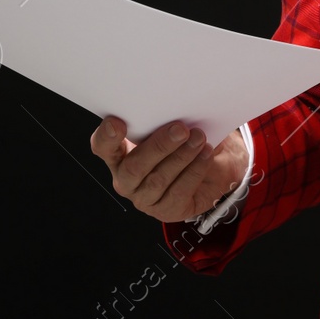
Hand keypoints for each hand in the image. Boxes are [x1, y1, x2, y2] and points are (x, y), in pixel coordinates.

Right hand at [91, 117, 248, 223]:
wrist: (217, 165)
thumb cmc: (187, 141)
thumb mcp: (173, 126)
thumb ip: (163, 120)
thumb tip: (172, 107)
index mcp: (120, 154)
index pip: (103, 147)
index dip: (106, 137)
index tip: (117, 122)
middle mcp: (126, 179)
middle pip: (133, 168)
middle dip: (158, 147)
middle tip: (180, 129)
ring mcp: (145, 198)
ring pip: (158, 180)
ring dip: (181, 157)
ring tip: (198, 138)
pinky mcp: (167, 210)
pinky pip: (179, 192)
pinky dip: (194, 171)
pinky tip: (204, 155)